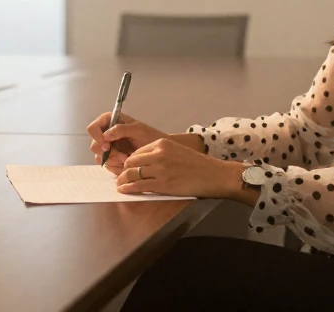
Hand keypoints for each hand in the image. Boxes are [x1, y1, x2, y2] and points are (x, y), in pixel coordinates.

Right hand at [87, 112, 167, 173]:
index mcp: (109, 121)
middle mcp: (105, 133)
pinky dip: (116, 166)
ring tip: (128, 159)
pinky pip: (106, 165)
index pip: (93, 128)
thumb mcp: (138, 130)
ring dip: (113, 161)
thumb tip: (105, 135)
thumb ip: (122, 129)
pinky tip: (127, 163)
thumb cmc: (150, 136)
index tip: (108, 146)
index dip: (97, 138)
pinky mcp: (111, 158)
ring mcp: (107, 146)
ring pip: (99, 157)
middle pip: (94, 145)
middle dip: (108, 153)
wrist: (157, 151)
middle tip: (123, 157)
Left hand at [115, 138, 242, 199]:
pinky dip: (128, 189)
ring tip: (120, 185)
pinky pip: (138, 186)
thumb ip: (160, 154)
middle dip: (123, 170)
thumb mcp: (177, 151)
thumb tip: (143, 164)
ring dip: (123, 181)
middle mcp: (159, 155)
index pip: (137, 152)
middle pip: (131, 162)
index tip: (125, 167)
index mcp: (162, 144)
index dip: (129, 162)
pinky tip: (124, 190)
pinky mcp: (162, 184)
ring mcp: (160, 170)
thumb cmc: (198, 165)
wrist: (213, 175)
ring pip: (132, 174)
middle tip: (120, 177)